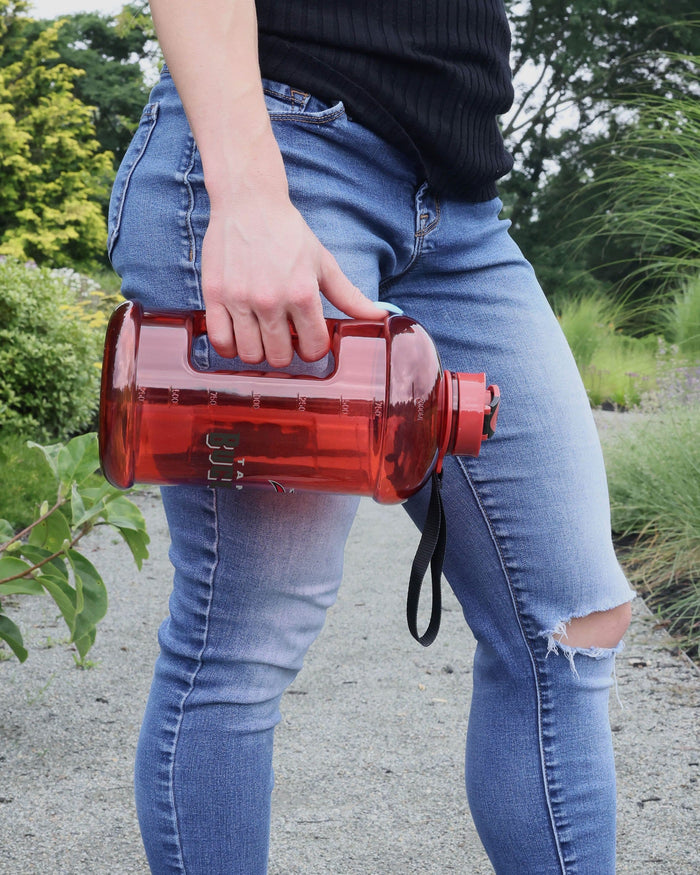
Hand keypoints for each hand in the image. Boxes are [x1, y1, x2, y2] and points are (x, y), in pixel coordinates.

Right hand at [201, 194, 384, 366]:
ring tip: (260, 337)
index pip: (313, 348)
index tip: (308, 341)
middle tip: (283, 339)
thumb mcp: (323, 263)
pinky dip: (229, 347)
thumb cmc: (288, 233)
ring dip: (258, 352)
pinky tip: (238, 336)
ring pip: (250, 355)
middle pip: (279, 358)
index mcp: (303, 293)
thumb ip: (349, 296)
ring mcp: (240, 299)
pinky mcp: (214, 295)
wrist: (248, 203)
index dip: (313, 349)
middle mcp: (271, 300)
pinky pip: (220, 341)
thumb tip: (379, 316)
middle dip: (285, 353)